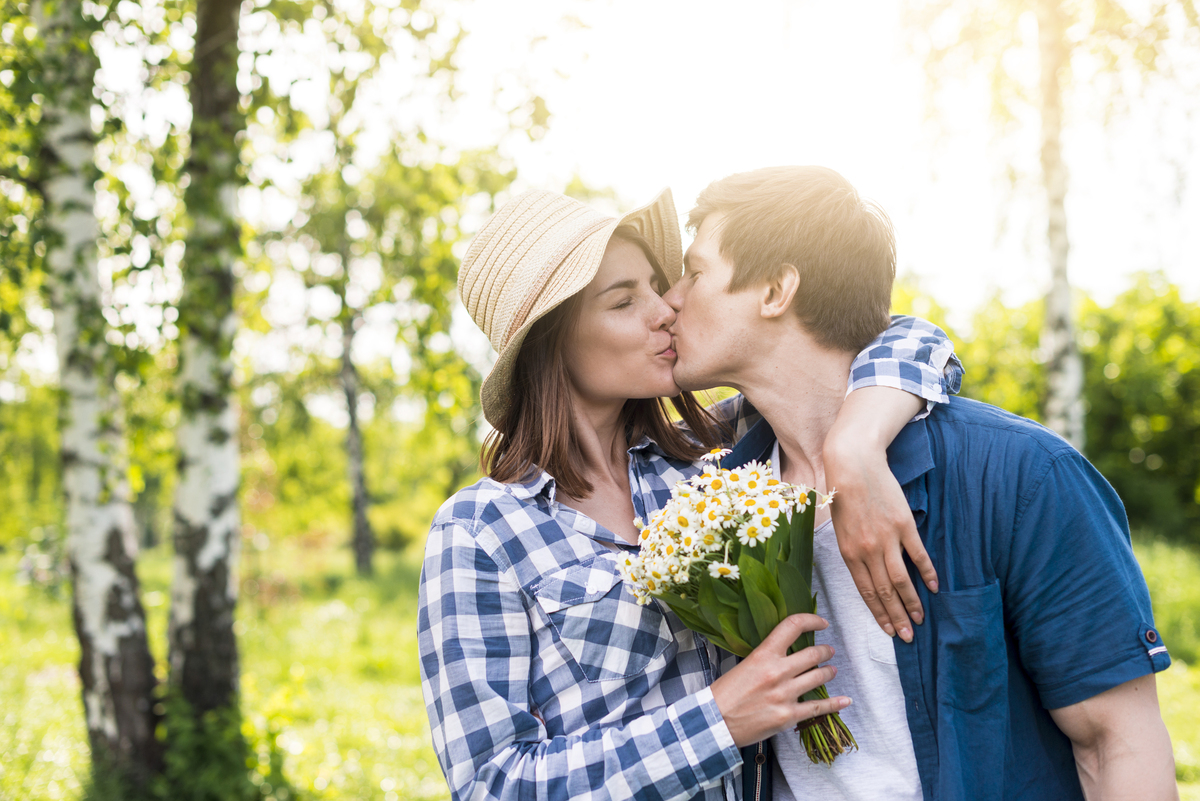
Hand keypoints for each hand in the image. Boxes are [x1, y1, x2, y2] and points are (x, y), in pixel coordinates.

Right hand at [710, 614, 850, 747]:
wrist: (715, 722)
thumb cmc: (725, 694)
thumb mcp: (744, 664)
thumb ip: (766, 657)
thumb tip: (785, 652)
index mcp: (763, 654)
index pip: (792, 626)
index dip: (811, 620)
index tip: (821, 622)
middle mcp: (777, 672)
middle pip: (812, 654)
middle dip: (825, 651)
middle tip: (828, 651)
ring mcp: (784, 695)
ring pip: (818, 677)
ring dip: (828, 672)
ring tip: (831, 671)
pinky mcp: (789, 716)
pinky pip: (818, 707)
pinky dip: (835, 704)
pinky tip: (844, 700)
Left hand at [824, 389, 938, 642]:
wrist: (853, 463)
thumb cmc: (842, 492)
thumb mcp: (839, 525)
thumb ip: (852, 549)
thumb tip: (865, 570)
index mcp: (849, 552)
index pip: (866, 591)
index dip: (878, 613)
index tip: (889, 630)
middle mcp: (868, 550)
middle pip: (884, 591)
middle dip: (896, 616)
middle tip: (908, 637)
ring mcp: (887, 539)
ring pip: (901, 579)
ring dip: (911, 602)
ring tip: (920, 620)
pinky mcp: (904, 525)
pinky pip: (917, 555)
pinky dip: (926, 573)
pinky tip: (933, 588)